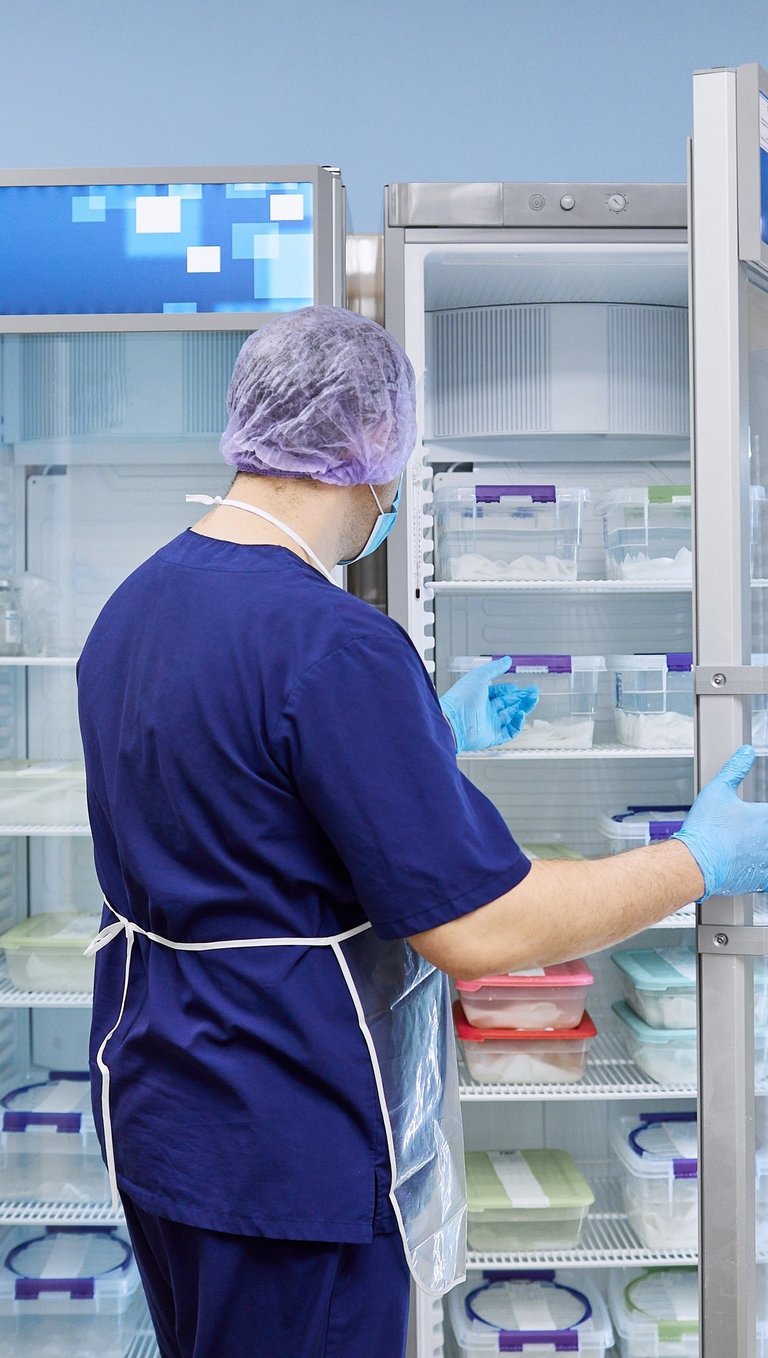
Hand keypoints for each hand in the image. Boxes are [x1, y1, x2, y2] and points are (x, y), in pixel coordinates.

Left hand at [439, 657, 538, 753]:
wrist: (454, 720)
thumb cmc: (461, 698)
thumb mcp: (479, 675)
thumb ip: (494, 668)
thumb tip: (506, 660)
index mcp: (479, 697)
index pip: (498, 693)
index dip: (509, 689)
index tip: (520, 686)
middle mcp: (484, 711)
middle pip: (508, 704)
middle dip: (521, 697)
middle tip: (533, 692)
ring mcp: (489, 724)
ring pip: (511, 716)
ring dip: (524, 707)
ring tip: (533, 699)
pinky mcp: (493, 736)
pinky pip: (510, 731)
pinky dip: (518, 723)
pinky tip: (521, 713)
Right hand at [674, 745, 767, 897]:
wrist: (695, 863)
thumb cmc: (705, 830)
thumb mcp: (717, 791)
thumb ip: (735, 769)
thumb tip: (746, 752)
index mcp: (765, 817)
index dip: (763, 814)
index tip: (758, 816)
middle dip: (763, 831)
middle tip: (751, 830)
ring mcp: (767, 861)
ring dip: (763, 849)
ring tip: (755, 846)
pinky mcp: (762, 879)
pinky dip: (763, 870)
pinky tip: (757, 865)